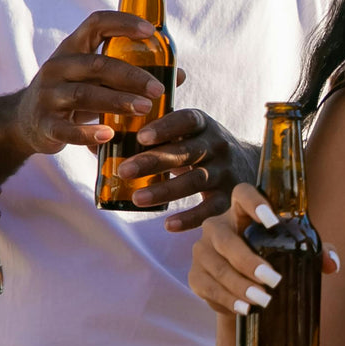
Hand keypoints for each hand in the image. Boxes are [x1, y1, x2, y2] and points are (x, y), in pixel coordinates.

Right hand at [6, 11, 166, 157]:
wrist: (25, 122)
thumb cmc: (74, 94)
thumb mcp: (98, 79)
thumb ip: (133, 74)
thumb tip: (180, 75)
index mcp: (73, 48)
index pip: (96, 24)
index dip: (123, 23)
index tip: (150, 31)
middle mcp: (57, 66)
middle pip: (96, 64)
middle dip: (131, 75)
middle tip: (158, 89)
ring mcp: (47, 95)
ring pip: (84, 94)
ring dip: (117, 101)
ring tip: (145, 109)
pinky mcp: (44, 124)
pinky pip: (66, 129)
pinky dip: (88, 133)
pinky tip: (109, 135)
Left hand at [115, 108, 255, 232]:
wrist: (249, 164)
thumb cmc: (200, 147)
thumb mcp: (186, 133)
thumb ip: (152, 135)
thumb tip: (96, 143)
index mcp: (204, 124)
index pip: (187, 120)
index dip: (166, 127)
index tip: (141, 136)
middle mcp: (218, 145)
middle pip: (186, 152)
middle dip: (154, 161)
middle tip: (124, 170)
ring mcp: (225, 171)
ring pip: (196, 181)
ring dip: (165, 190)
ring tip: (137, 199)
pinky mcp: (229, 197)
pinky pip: (210, 209)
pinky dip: (190, 218)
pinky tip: (168, 224)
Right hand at [188, 184, 340, 315]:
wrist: (243, 286)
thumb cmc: (271, 256)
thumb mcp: (292, 250)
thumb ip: (314, 251)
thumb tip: (332, 263)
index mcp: (241, 211)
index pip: (242, 194)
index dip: (255, 203)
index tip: (274, 222)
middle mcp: (217, 226)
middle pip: (227, 239)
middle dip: (249, 261)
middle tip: (274, 280)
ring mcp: (202, 250)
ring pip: (218, 266)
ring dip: (240, 285)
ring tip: (263, 300)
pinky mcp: (195, 275)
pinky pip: (209, 287)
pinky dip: (228, 299)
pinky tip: (245, 308)